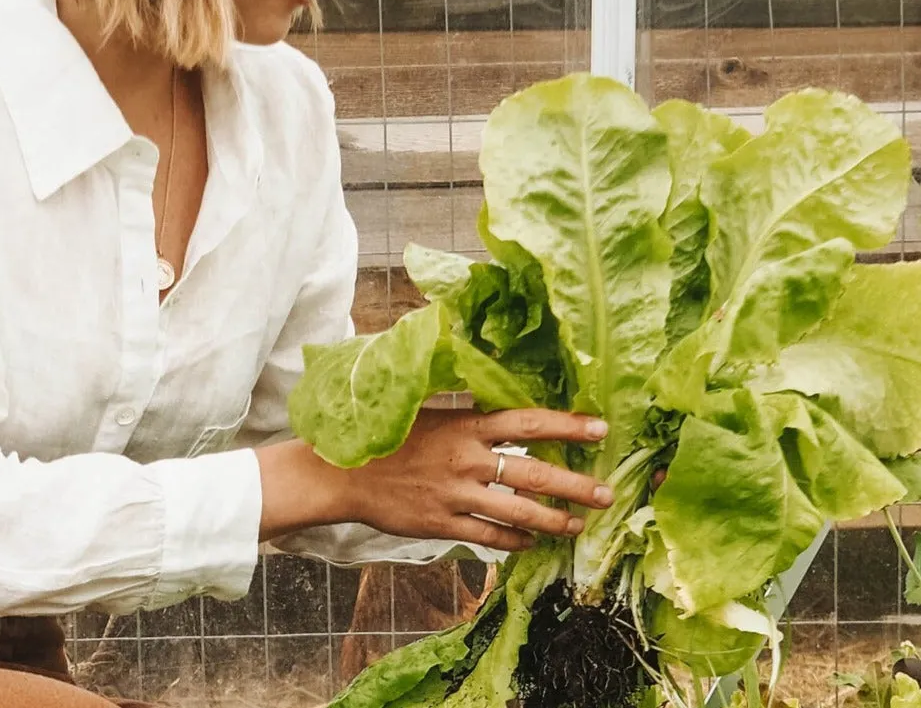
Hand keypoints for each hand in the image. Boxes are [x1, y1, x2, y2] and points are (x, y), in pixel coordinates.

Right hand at [336, 408, 614, 552]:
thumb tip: (501, 405)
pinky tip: (531, 543)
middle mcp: (467, 460)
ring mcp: (457, 495)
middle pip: (535, 474)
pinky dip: (515, 542)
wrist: (342, 472)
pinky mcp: (443, 524)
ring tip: (577, 526)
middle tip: (607, 494)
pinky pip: (490, 537)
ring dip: (554, 521)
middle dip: (576, 486)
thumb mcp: (427, 412)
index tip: (600, 428)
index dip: (567, 425)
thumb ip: (466, 413)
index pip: (528, 423)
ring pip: (519, 513)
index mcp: (465, 426)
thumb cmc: (385, 435)